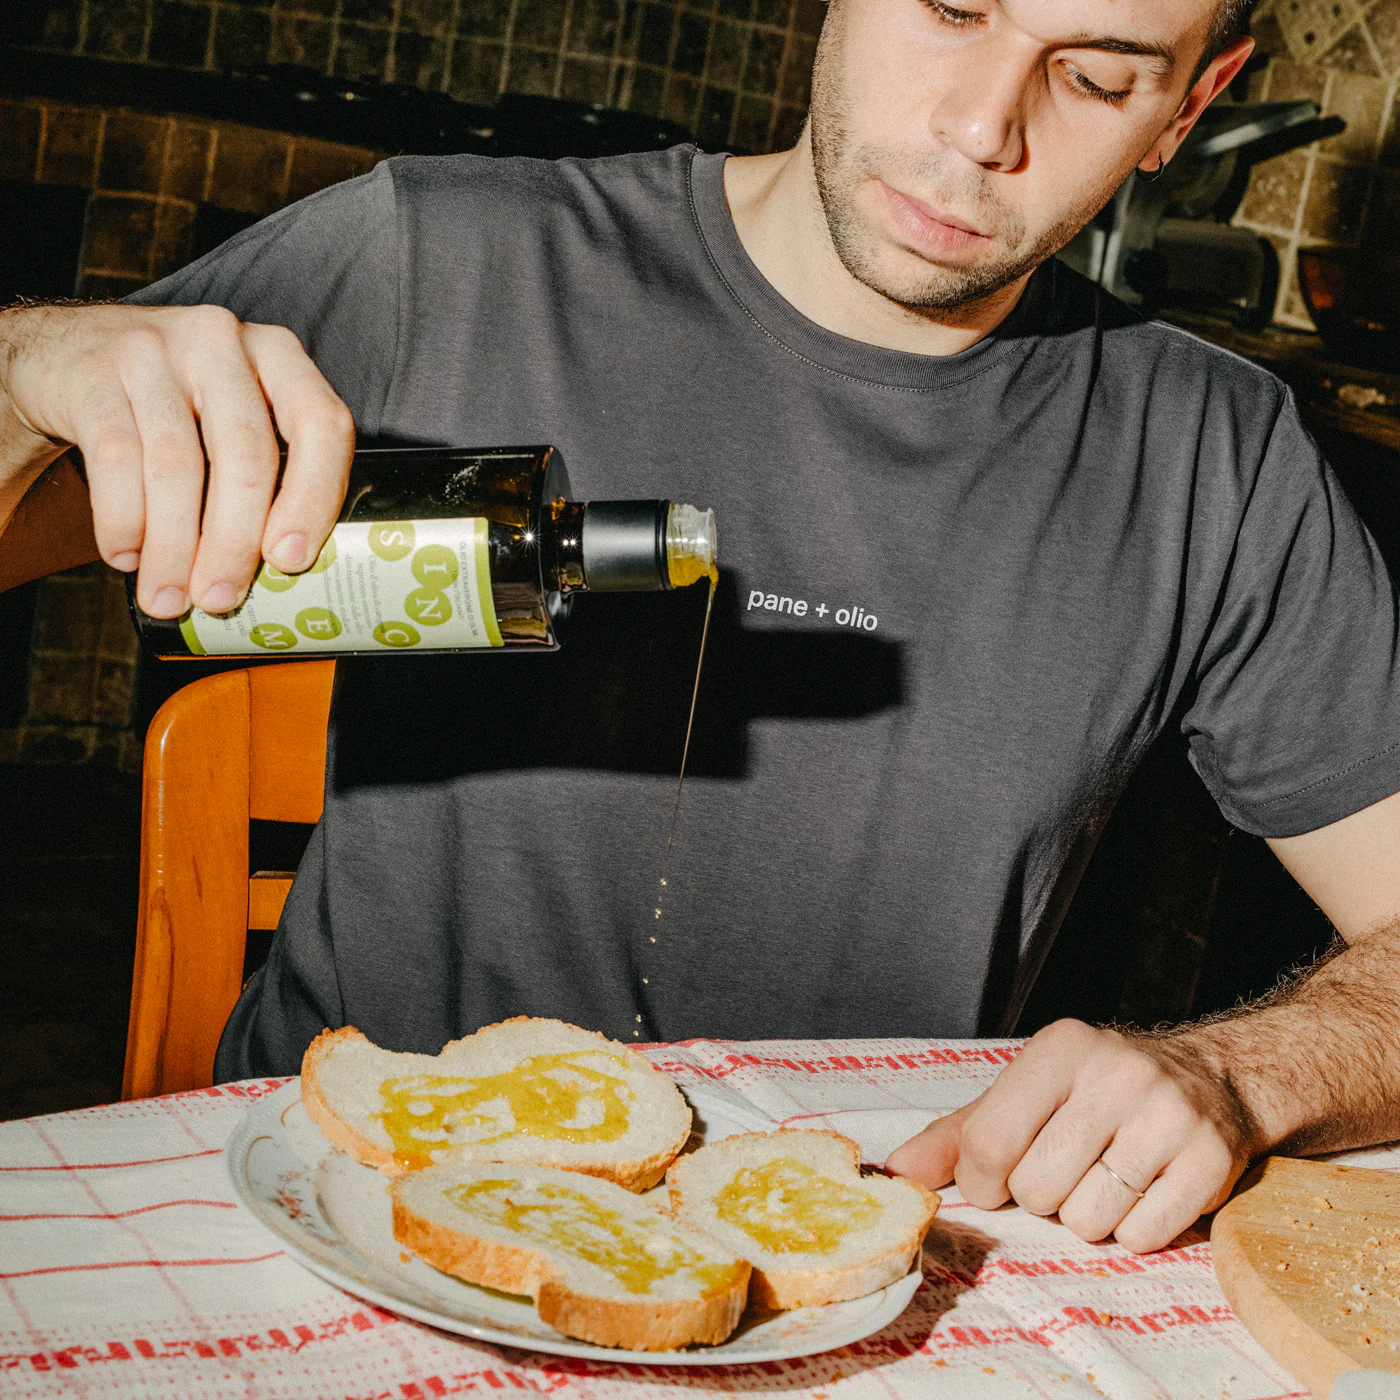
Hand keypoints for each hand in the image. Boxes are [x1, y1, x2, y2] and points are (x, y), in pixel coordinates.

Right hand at [0, 303, 353, 615]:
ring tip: (168, 598)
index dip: (312, 497)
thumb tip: (286, 579)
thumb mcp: (233, 416)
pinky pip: (115, 460)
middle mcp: (222, 342)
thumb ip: (269, 472)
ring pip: (177, 465)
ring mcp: (154, 350)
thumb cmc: (176, 408)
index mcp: (278, 356)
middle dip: (233, 542)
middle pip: (246, 456)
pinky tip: (126, 557)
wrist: (64, 355)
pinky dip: (123, 522)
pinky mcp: (92, 372)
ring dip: (173, 548)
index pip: (321, 425)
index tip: (290, 560)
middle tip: (220, 599)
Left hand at [885, 1019, 1257, 1252]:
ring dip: (1087, 1218)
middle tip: (1067, 1169)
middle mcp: (1115, 1074)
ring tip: (1107, 1177)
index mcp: (1059, 1049)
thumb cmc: (1095, 1092)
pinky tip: (1143, 1191)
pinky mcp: (1210, 1160)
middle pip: (1036, 1189)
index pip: (988, 1142)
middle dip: (1041, 1197)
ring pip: (1087, 1220)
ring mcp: (1168, 1115)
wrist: (1210, 1078)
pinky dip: (1133, 1232)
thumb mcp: (1026, 1094)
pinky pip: (1142, 1238)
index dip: (982, 1181)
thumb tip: (897, 1173)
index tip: (997, 1178)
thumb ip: (959, 1134)